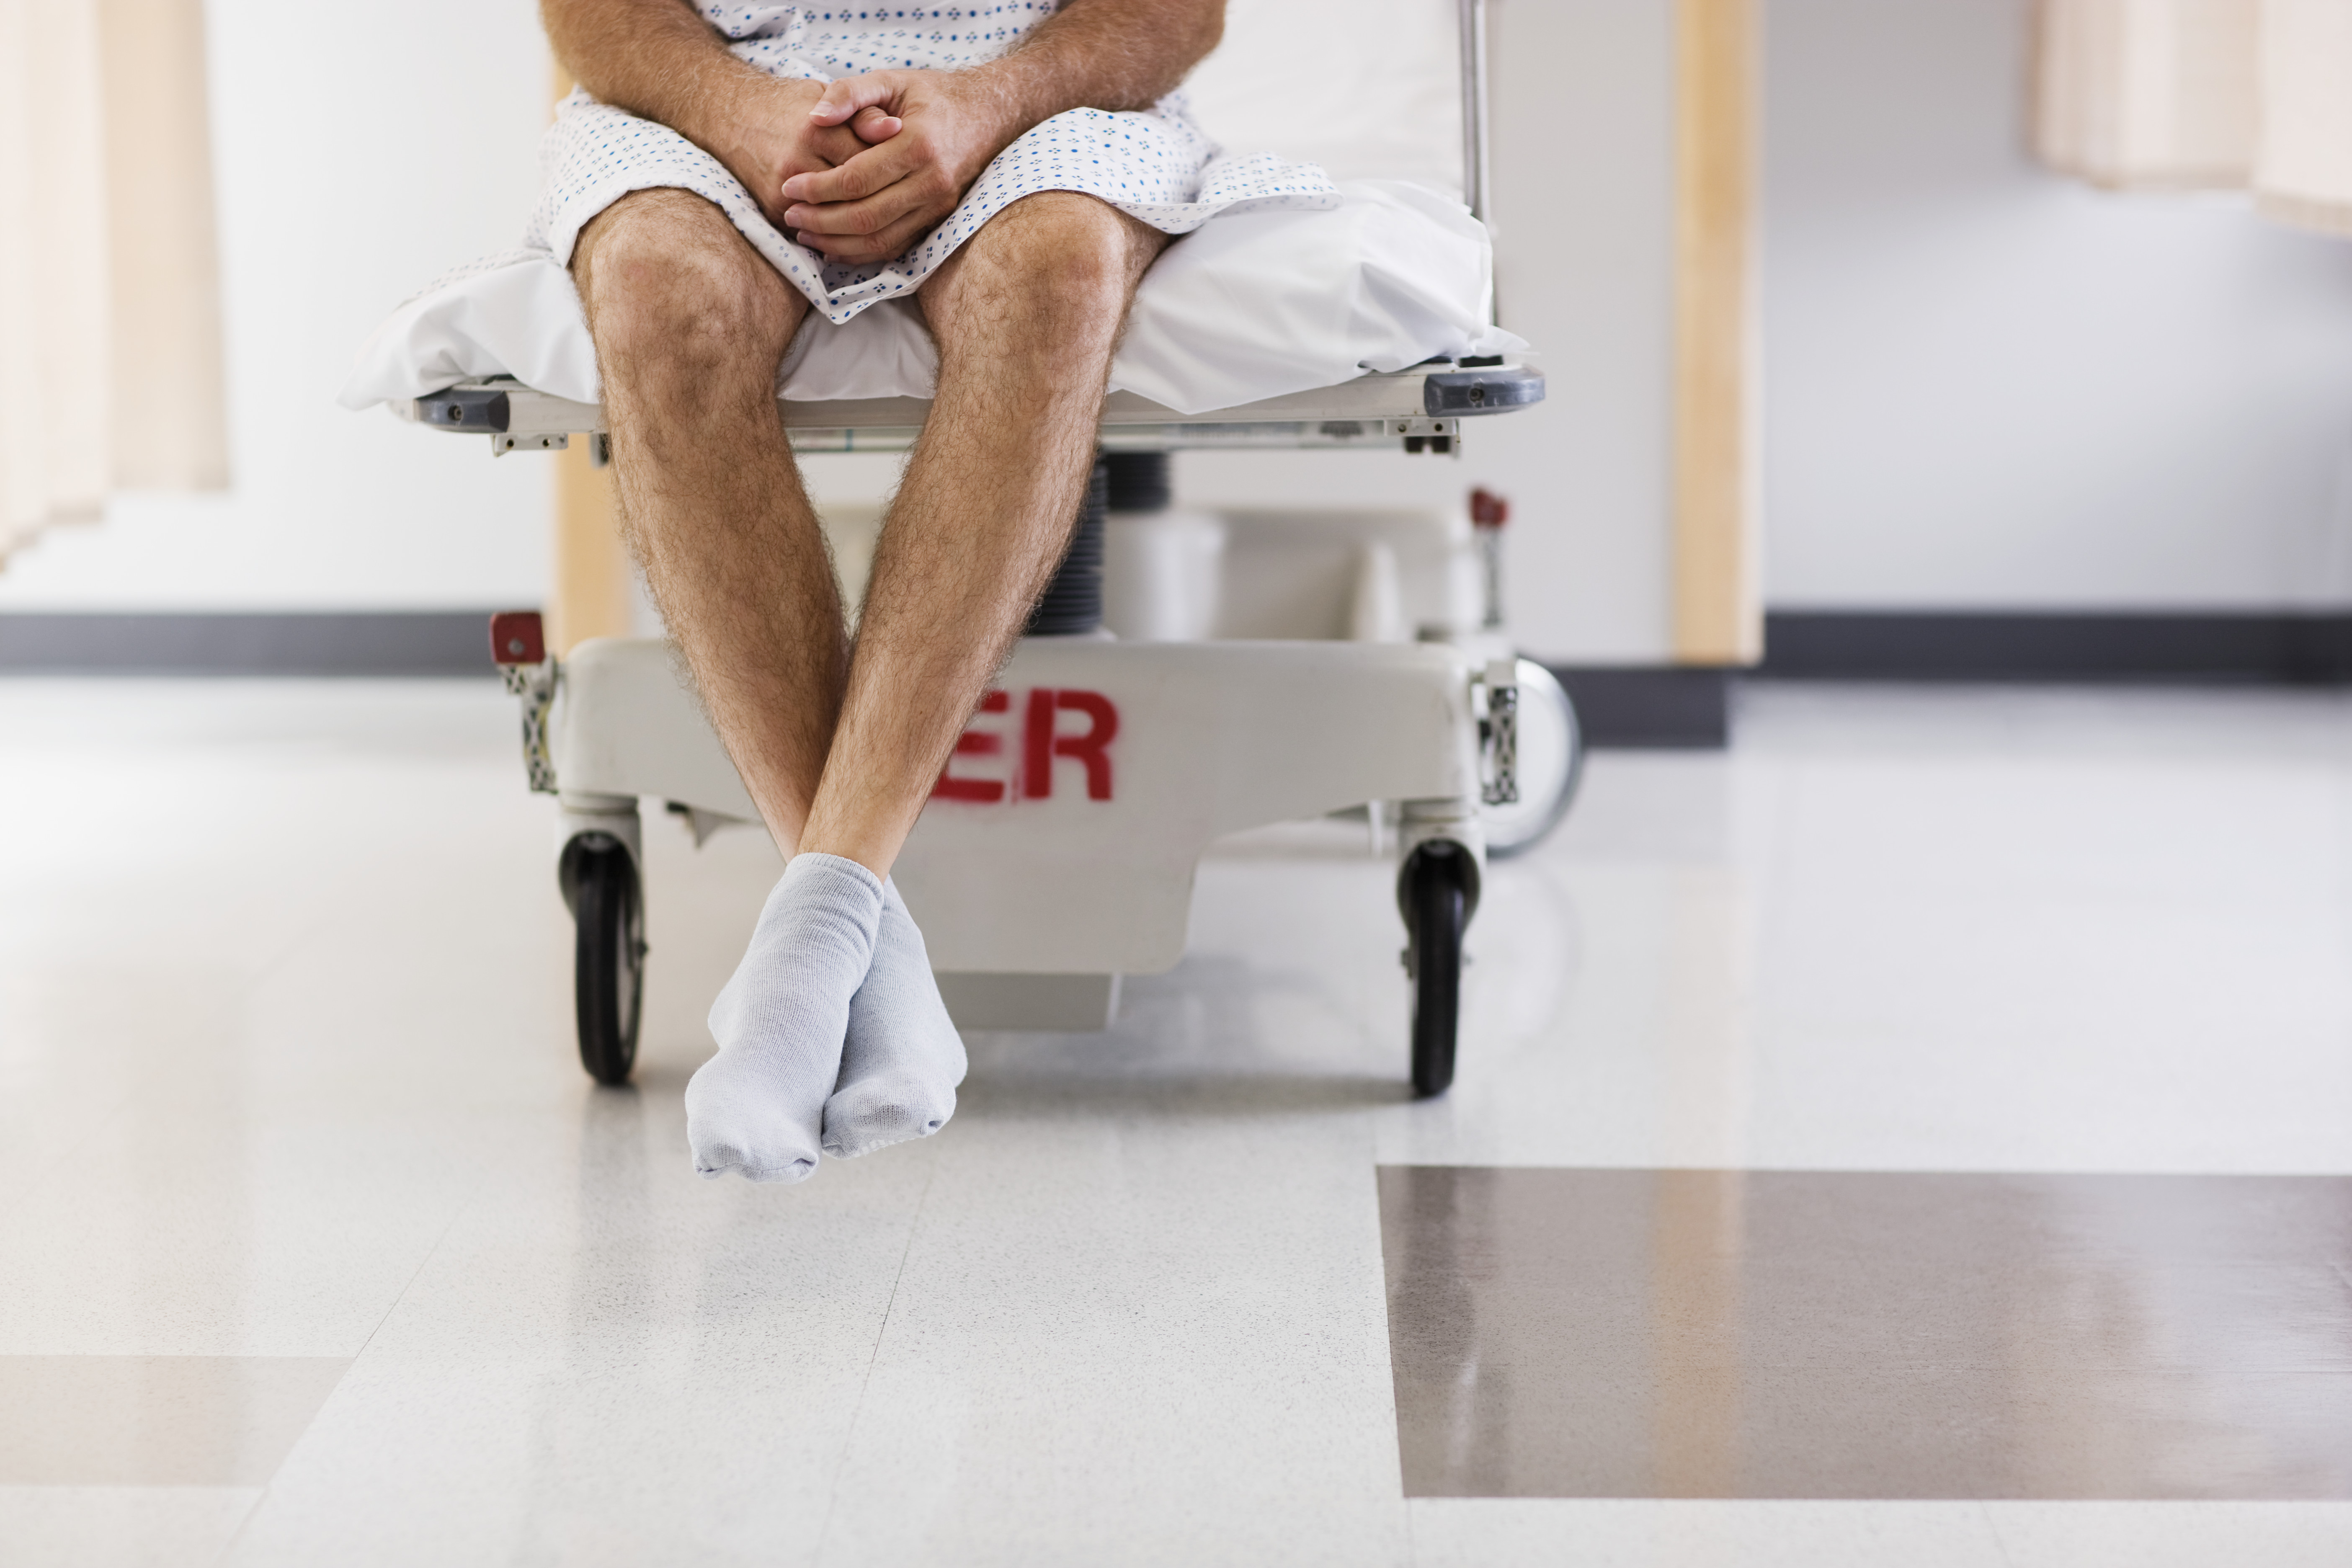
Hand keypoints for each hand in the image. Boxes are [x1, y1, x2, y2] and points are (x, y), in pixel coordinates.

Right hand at [708, 76, 903, 231]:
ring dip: (865, 225)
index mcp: (815, 130)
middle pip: (857, 194)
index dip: (894, 170)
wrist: (732, 116)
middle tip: (902, 200)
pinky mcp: (774, 212)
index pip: (870, 161)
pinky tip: (860, 232)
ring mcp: (783, 192)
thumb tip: (896, 129)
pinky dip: (841, 237)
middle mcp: (797, 162)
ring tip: (887, 218)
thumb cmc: (789, 105)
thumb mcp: (827, 96)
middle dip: (883, 200)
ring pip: (839, 221)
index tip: (907, 173)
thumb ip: (862, 112)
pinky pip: (817, 235)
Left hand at [779, 71, 1020, 264]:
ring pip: (880, 239)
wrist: (987, 115)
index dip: (817, 188)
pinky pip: (896, 247)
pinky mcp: (939, 220)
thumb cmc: (932, 95)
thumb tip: (815, 118)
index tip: (789, 187)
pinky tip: (835, 246)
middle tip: (790, 215)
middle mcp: (932, 181)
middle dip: (821, 220)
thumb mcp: (891, 79)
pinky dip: (862, 252)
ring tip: (805, 234)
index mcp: (918, 145)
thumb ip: (850, 92)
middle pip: (866, 216)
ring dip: (837, 243)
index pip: (856, 179)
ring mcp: (939, 206)